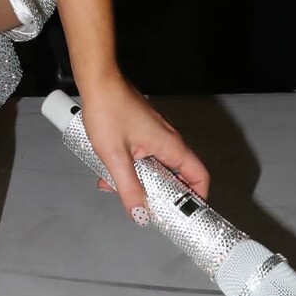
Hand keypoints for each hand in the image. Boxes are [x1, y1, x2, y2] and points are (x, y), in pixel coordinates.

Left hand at [79, 71, 210, 221]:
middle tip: (148, 207)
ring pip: (157, 166)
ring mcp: (155, 133)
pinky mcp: (142, 129)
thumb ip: (129, 188)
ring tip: (118, 187)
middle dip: (161, 194)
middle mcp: (168, 139)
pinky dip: (132, 167)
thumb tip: (140, 215)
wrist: (96, 80)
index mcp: (171, 145)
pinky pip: (144, 156)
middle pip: (177, 175)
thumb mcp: (116, 157)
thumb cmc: (108, 108)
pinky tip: (110, 172)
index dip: (196, 198)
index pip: (199, 176)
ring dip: (141, 181)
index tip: (184, 215)